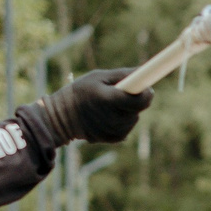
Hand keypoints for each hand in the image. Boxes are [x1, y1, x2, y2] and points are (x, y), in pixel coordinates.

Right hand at [31, 68, 151, 146]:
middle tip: (118, 93)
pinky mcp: (115, 139)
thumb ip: (122, 74)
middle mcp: (114, 118)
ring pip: (134, 117)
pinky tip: (107, 116)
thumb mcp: (98, 77)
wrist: (63, 117)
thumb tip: (144, 71)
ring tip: (108, 105)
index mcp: (109, 100)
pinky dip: (122, 120)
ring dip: (127, 110)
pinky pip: (128, 126)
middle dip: (133, 99)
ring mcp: (115, 131)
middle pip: (138, 108)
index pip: (140, 100)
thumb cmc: (81, 92)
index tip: (147, 87)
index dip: (146, 93)